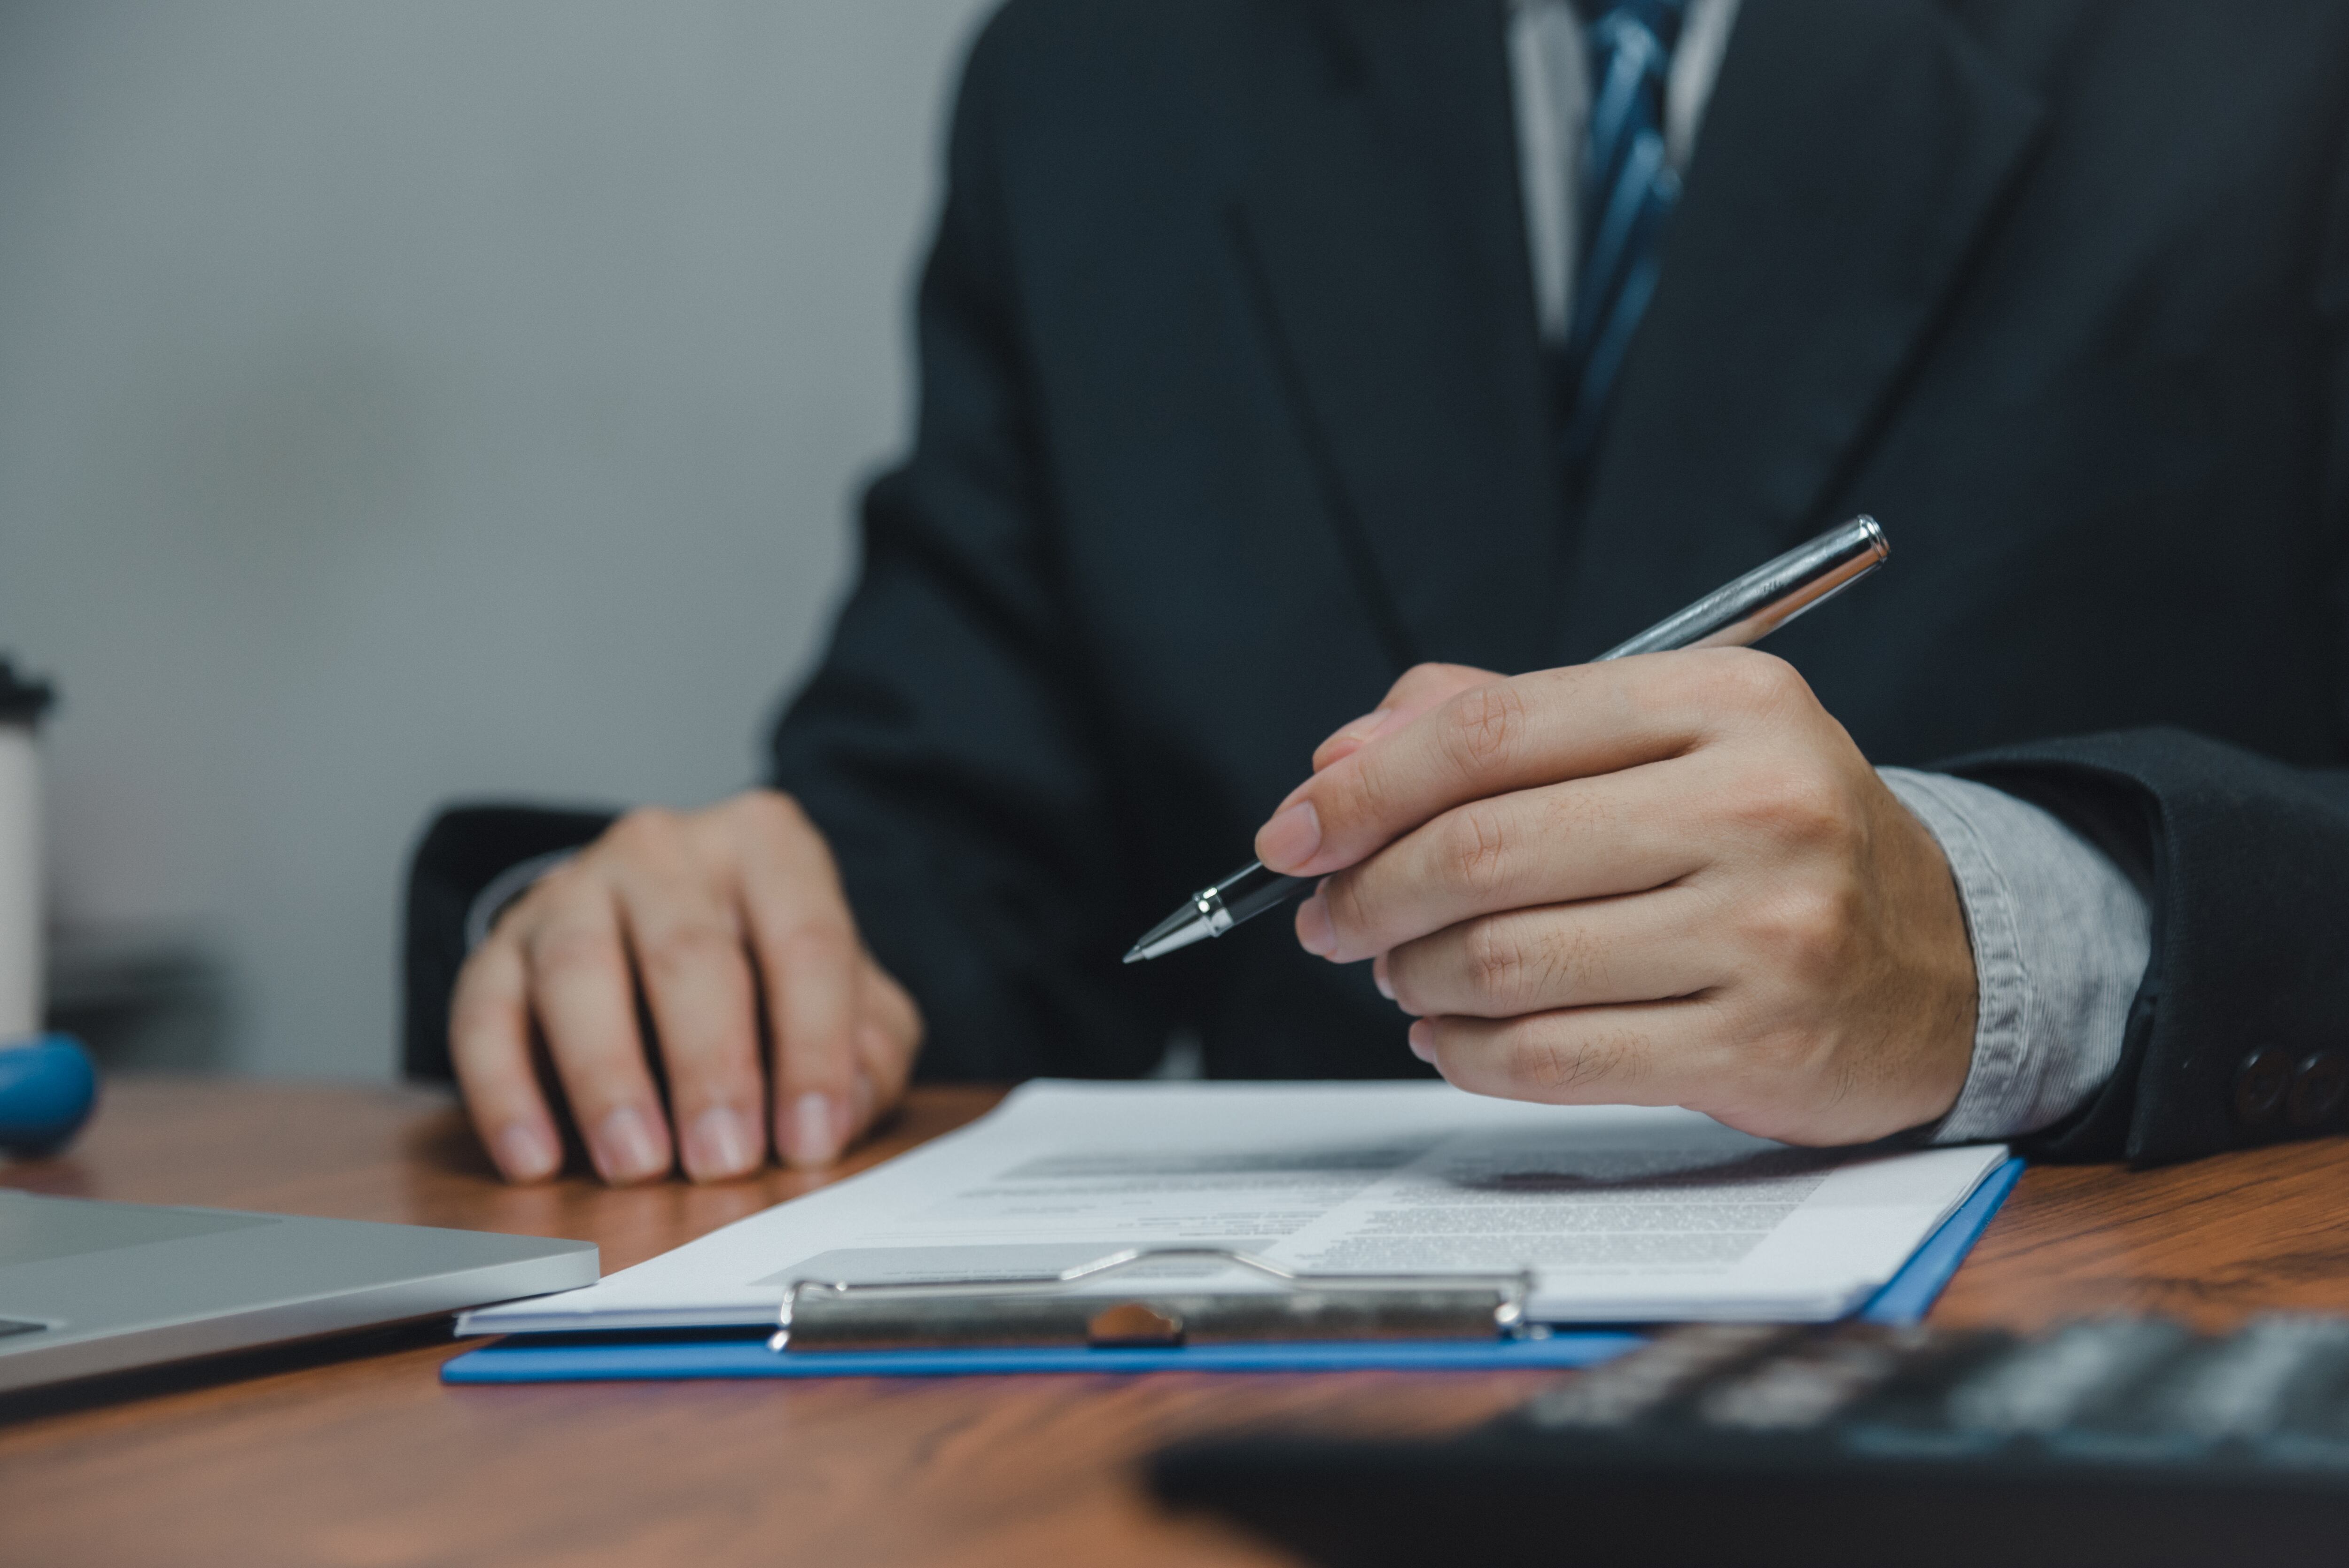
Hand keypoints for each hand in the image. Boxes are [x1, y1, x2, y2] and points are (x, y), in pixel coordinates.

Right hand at [449, 790, 922, 1183]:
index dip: (814, 1048)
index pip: (806, 944)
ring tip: (638, 1164)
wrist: (660, 937)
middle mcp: (665, 849)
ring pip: (580, 972)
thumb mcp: (851, 1004)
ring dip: (608, 1077)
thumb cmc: (769, 978)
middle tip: (724, 1160)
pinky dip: (505, 1092)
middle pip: (690, 954)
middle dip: (711, 1066)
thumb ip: (867, 1054)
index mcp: (767, 846)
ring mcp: (573, 889)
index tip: (810, 1138)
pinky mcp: (500, 945)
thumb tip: (841, 1114)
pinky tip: (536, 1159)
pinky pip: (486, 1013)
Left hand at [1255, 653, 1975, 1144]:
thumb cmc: (1764, 841)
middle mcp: (1759, 804)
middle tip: (1330, 919)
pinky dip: (1466, 1053)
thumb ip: (1492, 725)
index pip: (1491, 733)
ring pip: (1506, 960)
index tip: (1291, 833)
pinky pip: (1552, 1058)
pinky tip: (1450, 1035)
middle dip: (1369, 892)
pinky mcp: (1760, 1046)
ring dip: (1416, 975)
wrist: (1940, 965)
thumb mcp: (1659, 742)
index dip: (1364, 788)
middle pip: (1484, 851)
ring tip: (1404, 972)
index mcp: (1726, 701)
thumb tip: (1338, 759)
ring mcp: (1768, 931)